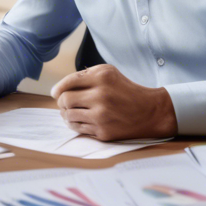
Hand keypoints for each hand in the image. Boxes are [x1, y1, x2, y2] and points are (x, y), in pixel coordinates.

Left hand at [51, 64, 177, 140]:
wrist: (150, 112)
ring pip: (68, 116)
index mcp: (102, 77)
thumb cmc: (125, 90)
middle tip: (63, 103)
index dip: (58, 88)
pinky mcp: (103, 132)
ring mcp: (102, 116)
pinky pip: (78, 129)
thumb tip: (60, 87)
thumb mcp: (109, 73)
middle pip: (65, 100)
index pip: (69, 82)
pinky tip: (78, 120)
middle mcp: (101, 96)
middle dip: (61, 102)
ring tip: (70, 112)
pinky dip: (74, 124)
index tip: (54, 92)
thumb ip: (86, 75)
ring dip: (65, 114)